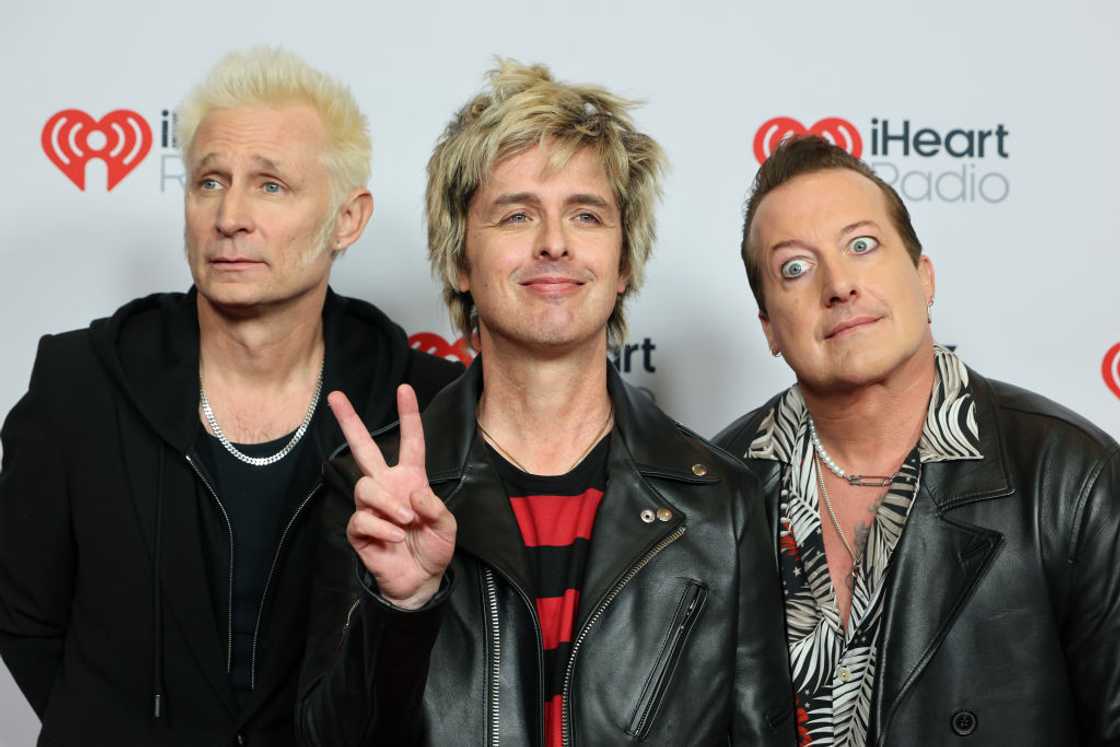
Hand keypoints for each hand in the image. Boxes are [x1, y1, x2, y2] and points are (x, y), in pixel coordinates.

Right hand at [328, 385, 456, 609]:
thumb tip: (413, 492)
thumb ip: (435, 506)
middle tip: (336, 396)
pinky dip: (381, 526)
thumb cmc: (434, 549)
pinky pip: (362, 518)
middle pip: (363, 449)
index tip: (405, 389)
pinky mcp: (359, 530)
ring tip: (406, 521)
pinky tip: (394, 537)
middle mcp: (388, 487)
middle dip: (350, 422)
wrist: (420, 582)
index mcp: (411, 479)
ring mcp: (371, 507)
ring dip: (388, 502)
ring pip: (366, 487)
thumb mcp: (447, 526)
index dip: (409, 416)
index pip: (410, 442)